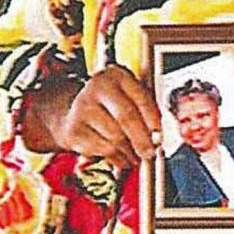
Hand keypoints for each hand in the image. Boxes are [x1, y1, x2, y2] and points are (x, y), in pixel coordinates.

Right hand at [23, 65, 161, 167]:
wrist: (75, 114)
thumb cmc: (111, 108)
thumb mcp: (129, 99)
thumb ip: (145, 114)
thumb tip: (157, 139)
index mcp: (117, 75)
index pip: (140, 98)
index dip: (153, 121)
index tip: (160, 137)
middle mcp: (97, 87)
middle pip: (126, 117)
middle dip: (142, 140)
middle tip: (150, 153)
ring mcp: (82, 108)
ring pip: (115, 137)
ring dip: (129, 152)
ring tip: (134, 156)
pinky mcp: (74, 130)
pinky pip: (102, 149)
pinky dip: (115, 158)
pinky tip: (119, 157)